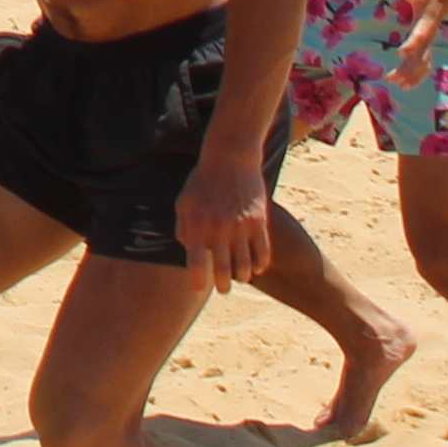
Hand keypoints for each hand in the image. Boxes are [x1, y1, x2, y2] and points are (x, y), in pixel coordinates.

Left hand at [174, 153, 273, 295]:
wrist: (229, 157)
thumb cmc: (202, 180)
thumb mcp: (184, 201)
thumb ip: (184, 227)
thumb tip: (187, 249)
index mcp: (197, 224)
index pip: (196, 262)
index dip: (197, 280)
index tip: (198, 288)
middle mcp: (219, 229)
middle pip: (222, 269)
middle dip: (223, 284)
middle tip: (223, 288)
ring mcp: (241, 226)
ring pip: (245, 265)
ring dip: (242, 276)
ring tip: (239, 277)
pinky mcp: (259, 222)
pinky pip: (263, 253)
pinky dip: (260, 265)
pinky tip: (256, 268)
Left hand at [390, 0, 447, 84]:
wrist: (441, 0)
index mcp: (426, 23)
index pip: (420, 35)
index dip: (412, 44)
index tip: (400, 53)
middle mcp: (429, 37)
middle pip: (420, 56)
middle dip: (407, 69)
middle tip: (391, 78)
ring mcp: (429, 44)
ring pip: (422, 64)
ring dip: (411, 76)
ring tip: (398, 85)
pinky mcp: (426, 47)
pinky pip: (423, 65)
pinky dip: (415, 76)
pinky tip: (405, 84)